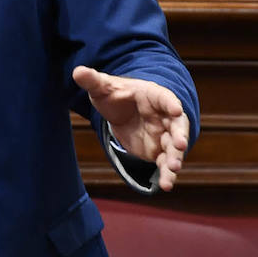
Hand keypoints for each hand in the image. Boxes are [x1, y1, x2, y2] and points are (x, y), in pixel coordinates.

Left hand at [73, 65, 189, 191]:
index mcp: (153, 95)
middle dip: (180, 134)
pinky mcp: (158, 151)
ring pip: (173, 147)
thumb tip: (77, 71)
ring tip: (173, 169)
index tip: (176, 110)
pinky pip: (165, 162)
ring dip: (175, 157)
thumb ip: (92, 80)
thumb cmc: (114, 95)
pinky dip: (166, 173)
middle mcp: (164, 115)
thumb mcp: (102, 87)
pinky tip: (166, 185)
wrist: (120, 110)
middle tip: (180, 144)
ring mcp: (163, 134)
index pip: (165, 97)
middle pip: (177, 125)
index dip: (170, 103)